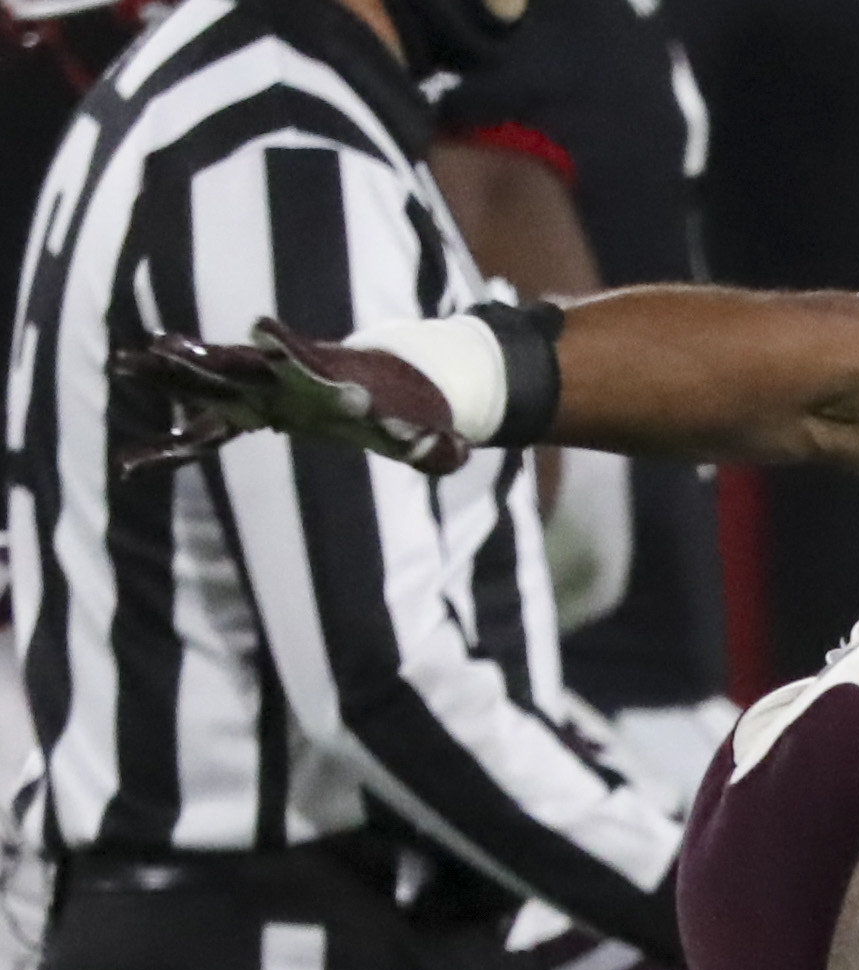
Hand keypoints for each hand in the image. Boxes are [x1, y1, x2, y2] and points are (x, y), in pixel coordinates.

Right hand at [114, 318, 469, 476]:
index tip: (263, 333)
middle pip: (239, 366)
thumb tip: (453, 453)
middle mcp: (288, 379)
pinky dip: (177, 447)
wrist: (397, 386)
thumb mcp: (431, 433)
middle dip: (203, 359)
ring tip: (124, 365)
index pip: (302, 360)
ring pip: (210, 386)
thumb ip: (435, 446)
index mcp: (328, 376)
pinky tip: (134, 465)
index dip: (285, 348)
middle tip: (161, 348)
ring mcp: (265, 393)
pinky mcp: (256, 416)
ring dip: (170, 378)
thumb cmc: (416, 410)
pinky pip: (208, 434)